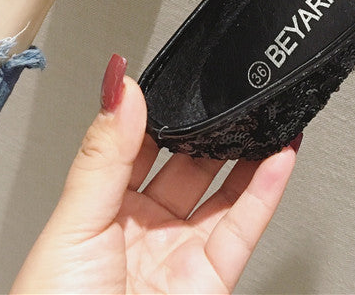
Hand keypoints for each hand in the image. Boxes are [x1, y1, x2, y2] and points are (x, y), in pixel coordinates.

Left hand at [11, 55, 299, 293]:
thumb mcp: (74, 224)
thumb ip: (104, 154)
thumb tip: (118, 88)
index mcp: (99, 211)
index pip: (137, 147)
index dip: (161, 114)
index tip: (182, 79)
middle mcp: (141, 231)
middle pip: (186, 166)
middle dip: (209, 130)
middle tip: (231, 92)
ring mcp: (178, 255)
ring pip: (223, 194)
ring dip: (248, 154)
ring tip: (266, 115)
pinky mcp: (211, 281)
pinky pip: (244, 228)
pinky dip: (267, 191)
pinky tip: (280, 157)